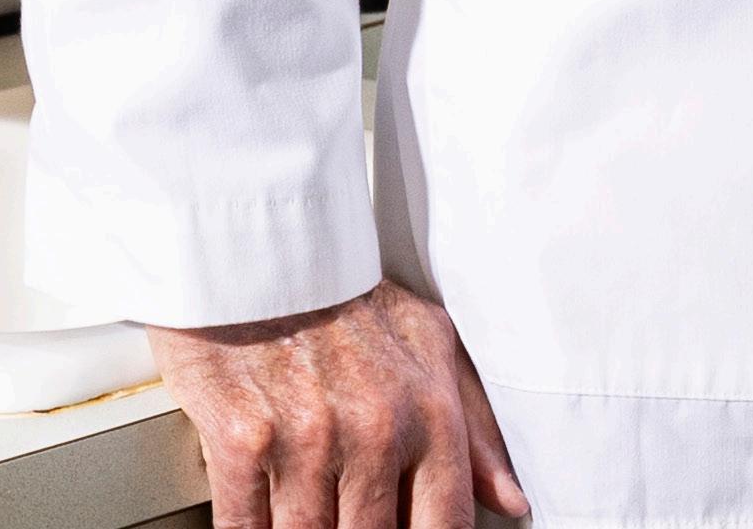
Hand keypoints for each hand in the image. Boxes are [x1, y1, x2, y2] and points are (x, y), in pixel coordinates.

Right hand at [147, 277, 529, 528]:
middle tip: (348, 509)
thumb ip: (475, 428)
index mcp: (429, 410)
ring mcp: (309, 439)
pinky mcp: (242, 442)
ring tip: (308, 501)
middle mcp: (376, 429)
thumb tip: (511, 501)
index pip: (443, 522)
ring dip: (305, 528)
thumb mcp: (431, 345)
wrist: (264, 252)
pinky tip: (260, 513)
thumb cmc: (350, 302)